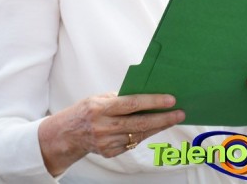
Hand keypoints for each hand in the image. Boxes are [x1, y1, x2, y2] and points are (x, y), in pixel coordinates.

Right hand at [38, 93, 184, 175]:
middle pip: (139, 123)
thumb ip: (119, 97)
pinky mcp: (110, 152)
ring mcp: (107, 142)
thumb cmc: (85, 111)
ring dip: (158, 127)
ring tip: (172, 118)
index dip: (152, 102)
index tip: (170, 100)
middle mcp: (103, 127)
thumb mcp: (98, 98)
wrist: (66, 135)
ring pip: (139, 135)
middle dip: (163, 118)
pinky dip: (145, 134)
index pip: (131, 104)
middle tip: (180, 113)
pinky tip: (154, 128)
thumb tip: (145, 94)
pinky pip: (133, 143)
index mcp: (100, 108)